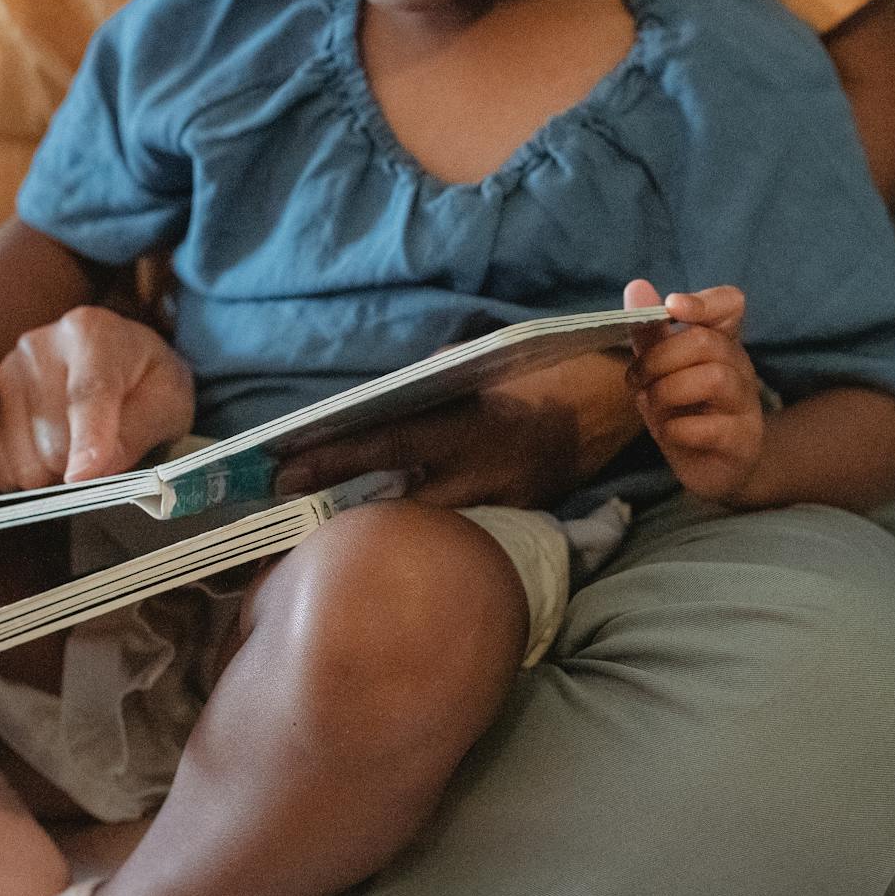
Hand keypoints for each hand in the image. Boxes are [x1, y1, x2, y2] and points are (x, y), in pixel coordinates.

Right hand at [0, 305, 194, 492]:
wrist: (118, 362)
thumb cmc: (148, 382)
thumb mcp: (169, 402)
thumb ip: (138, 431)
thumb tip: (92, 471)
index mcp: (92, 333)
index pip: (87, 393)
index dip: (87, 441)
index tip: (83, 477)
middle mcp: (37, 346)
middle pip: (52, 440)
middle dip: (82, 466)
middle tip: (106, 453)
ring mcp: (3, 374)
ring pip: (23, 462)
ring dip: (55, 474)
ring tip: (79, 447)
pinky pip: (1, 468)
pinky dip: (30, 474)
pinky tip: (52, 450)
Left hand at [272, 348, 637, 508]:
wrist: (611, 402)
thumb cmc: (538, 368)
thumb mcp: (477, 361)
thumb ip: (427, 385)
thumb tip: (373, 407)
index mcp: (469, 420)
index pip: (386, 442)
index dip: (332, 460)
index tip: (284, 471)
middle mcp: (483, 470)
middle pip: (396, 501)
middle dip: (343, 509)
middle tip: (289, 516)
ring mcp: (501, 502)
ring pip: (426, 526)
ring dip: (380, 526)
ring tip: (329, 527)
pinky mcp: (516, 522)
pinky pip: (460, 530)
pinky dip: (425, 530)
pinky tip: (391, 534)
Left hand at [624, 279, 764, 502]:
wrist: (714, 466)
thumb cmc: (684, 409)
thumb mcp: (661, 369)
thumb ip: (650, 332)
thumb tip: (636, 286)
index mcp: (721, 342)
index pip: (731, 303)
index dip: (703, 301)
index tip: (672, 307)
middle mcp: (739, 367)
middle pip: (705, 342)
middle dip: (658, 359)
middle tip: (636, 380)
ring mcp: (746, 405)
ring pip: (712, 378)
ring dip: (667, 391)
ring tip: (651, 405)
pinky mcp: (743, 442)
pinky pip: (711, 427)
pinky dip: (677, 428)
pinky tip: (669, 433)